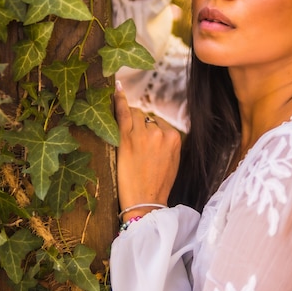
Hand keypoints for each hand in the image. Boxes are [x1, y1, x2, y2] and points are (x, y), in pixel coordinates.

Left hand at [114, 84, 180, 218]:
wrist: (146, 202)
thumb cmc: (158, 184)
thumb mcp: (172, 161)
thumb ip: (167, 142)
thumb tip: (156, 129)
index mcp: (174, 137)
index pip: (158, 122)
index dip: (149, 129)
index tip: (144, 137)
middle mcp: (161, 132)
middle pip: (147, 117)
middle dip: (140, 126)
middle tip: (134, 144)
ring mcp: (144, 134)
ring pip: (136, 115)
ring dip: (130, 123)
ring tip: (127, 140)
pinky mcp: (127, 138)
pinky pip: (124, 113)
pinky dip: (119, 99)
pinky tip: (117, 88)